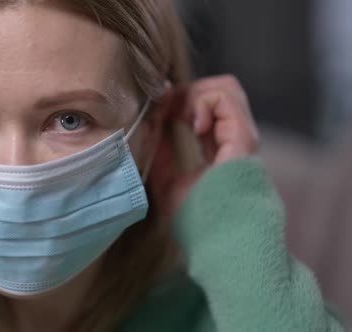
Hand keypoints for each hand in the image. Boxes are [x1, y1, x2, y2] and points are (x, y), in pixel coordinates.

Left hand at [150, 75, 259, 218]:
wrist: (217, 241)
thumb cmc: (196, 220)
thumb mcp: (168, 181)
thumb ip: (163, 155)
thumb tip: (153, 127)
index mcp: (219, 150)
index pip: (205, 111)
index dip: (180, 102)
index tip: (158, 107)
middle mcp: (234, 140)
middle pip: (218, 93)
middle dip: (187, 92)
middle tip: (166, 105)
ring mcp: (242, 137)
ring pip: (225, 89)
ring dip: (195, 93)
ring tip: (179, 114)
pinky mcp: (243, 137)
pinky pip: (225, 98)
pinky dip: (203, 101)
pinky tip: (191, 122)